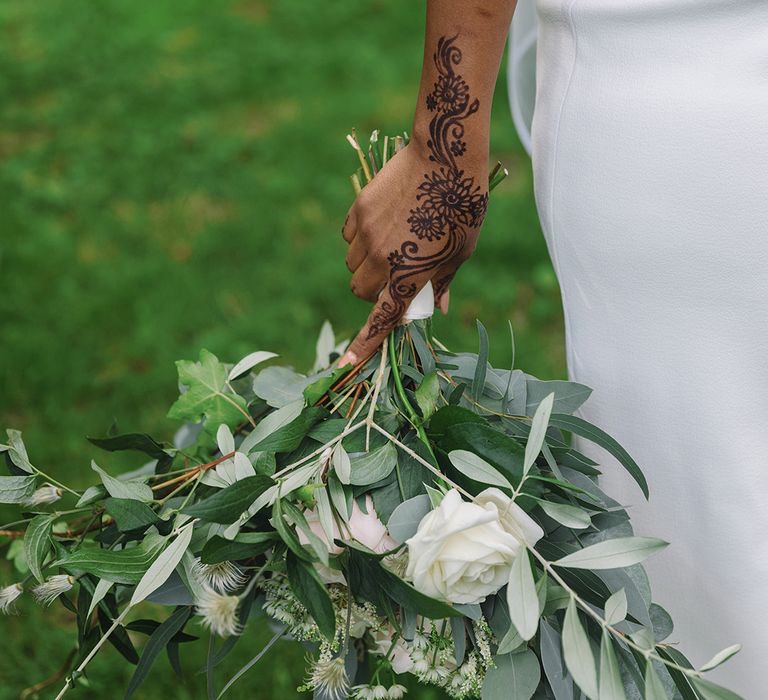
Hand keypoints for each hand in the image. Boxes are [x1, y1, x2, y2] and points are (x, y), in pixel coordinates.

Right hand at [339, 138, 487, 365]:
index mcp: (410, 276)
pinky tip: (382, 222)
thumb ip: (443, 281)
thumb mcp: (462, 251)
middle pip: (360, 291)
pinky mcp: (358, 211)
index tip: (345, 366)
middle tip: (393, 275)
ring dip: (366, 264)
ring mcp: (367, 235)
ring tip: (392, 242)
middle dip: (373, 291)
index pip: (381, 320)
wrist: (445, 154)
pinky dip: (360, 239)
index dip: (363, 345)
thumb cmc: (463, 206)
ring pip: (352, 264)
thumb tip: (438, 308)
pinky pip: (348, 237)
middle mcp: (382, 260)